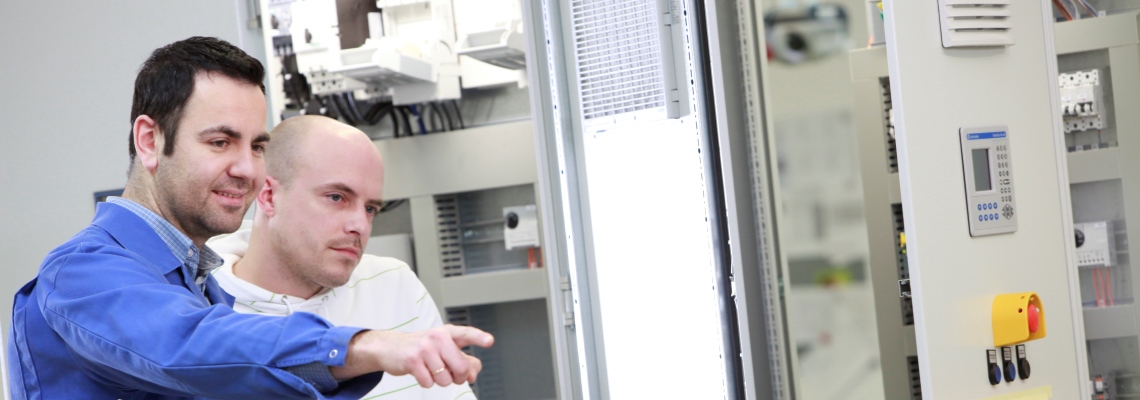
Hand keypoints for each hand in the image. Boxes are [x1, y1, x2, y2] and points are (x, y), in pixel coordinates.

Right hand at [331, 325, 494, 387]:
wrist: (391, 347)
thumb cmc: (423, 348)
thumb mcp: (444, 349)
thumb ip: (463, 360)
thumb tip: (473, 375)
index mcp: (448, 333)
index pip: (466, 334)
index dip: (479, 338)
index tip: (490, 341)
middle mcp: (438, 337)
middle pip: (461, 367)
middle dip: (458, 377)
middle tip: (448, 371)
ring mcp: (425, 348)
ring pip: (445, 379)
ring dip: (439, 380)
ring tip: (430, 368)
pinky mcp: (412, 360)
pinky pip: (429, 383)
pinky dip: (426, 382)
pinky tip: (420, 371)